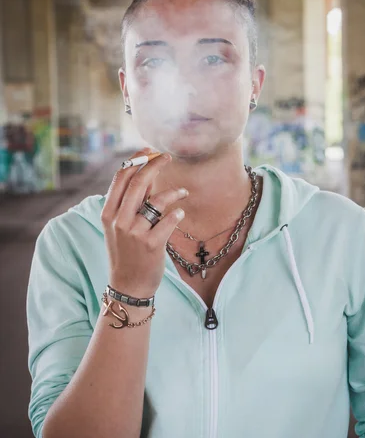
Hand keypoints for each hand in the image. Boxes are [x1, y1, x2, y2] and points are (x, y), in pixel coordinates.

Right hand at [101, 148, 187, 298]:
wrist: (128, 286)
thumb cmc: (126, 252)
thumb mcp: (119, 226)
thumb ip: (131, 202)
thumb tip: (148, 174)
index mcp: (108, 213)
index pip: (120, 177)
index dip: (137, 160)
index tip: (150, 151)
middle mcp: (119, 220)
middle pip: (138, 182)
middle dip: (155, 165)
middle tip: (168, 157)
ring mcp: (135, 233)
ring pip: (157, 200)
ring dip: (173, 191)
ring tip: (182, 192)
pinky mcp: (152, 244)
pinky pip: (169, 219)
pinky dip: (177, 212)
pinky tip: (180, 212)